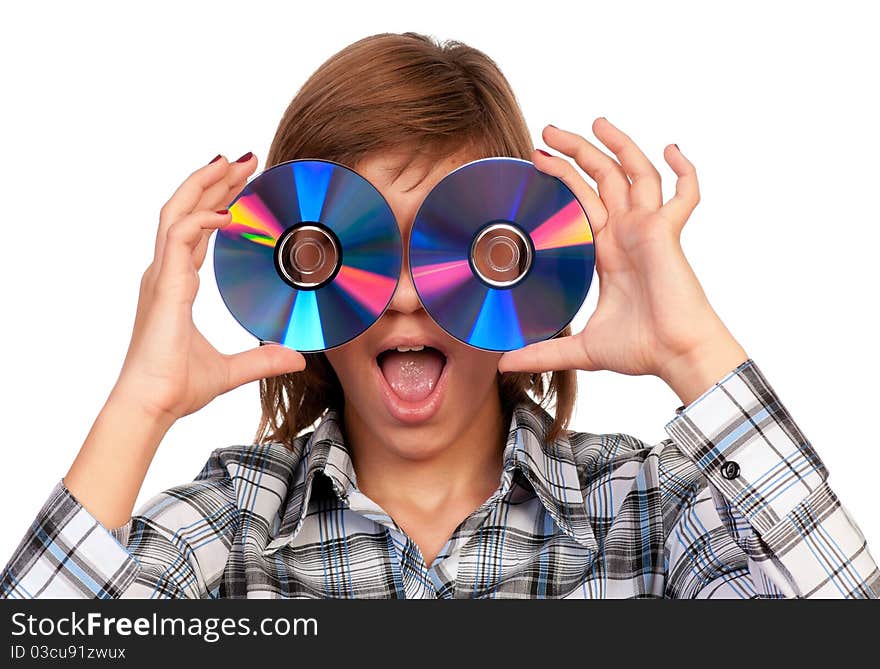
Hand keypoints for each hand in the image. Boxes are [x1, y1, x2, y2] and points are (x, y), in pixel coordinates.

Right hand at [111, 153, 305, 426]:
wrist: (152, 404)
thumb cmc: (177, 387)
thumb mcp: (231, 370)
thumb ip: (262, 360)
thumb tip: (296, 359)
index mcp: (176, 284)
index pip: (196, 230)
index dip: (217, 204)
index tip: (242, 186)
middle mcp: (165, 273)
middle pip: (186, 210)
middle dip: (214, 182)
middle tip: (245, 160)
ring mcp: (161, 276)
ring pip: (178, 212)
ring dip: (205, 185)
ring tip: (233, 163)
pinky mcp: (163, 285)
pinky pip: (179, 237)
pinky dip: (202, 220)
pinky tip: (228, 212)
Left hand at [497, 119, 747, 404]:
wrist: (674, 356)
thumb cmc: (640, 350)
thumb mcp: (580, 348)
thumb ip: (542, 352)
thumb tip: (503, 365)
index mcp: (607, 251)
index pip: (581, 203)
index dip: (561, 179)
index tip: (538, 162)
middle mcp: (627, 234)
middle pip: (601, 178)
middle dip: (577, 152)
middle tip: (548, 133)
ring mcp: (649, 230)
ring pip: (634, 174)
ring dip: (616, 146)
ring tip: (593, 122)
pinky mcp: (668, 233)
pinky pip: (685, 194)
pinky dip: (684, 171)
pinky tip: (672, 148)